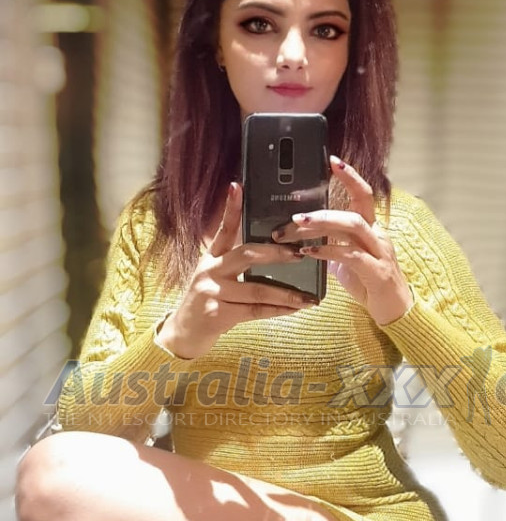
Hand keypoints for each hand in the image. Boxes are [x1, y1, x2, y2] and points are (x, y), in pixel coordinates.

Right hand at [158, 182, 315, 358]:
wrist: (183, 334)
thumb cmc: (207, 303)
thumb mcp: (215, 278)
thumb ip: (235, 265)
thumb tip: (272, 254)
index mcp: (211, 258)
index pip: (223, 229)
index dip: (230, 208)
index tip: (238, 186)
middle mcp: (209, 271)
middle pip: (246, 254)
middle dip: (276, 254)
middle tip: (299, 254)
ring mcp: (212, 292)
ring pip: (256, 289)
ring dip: (286, 293)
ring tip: (307, 297)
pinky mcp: (217, 314)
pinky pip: (254, 311)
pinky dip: (277, 310)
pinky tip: (294, 310)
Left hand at [271, 156, 414, 325]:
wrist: (395, 311)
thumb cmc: (370, 283)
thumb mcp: (348, 259)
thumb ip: (332, 243)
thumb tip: (305, 235)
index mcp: (371, 229)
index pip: (363, 194)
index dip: (350, 177)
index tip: (332, 161)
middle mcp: (377, 235)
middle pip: (355, 207)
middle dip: (323, 207)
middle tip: (295, 213)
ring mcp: (379, 252)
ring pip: (353, 226)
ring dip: (323, 223)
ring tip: (297, 226)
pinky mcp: (376, 272)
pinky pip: (350, 255)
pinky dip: (326, 251)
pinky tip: (308, 253)